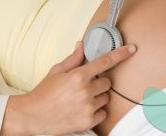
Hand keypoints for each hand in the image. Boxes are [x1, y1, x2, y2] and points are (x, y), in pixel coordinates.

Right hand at [1, 42, 135, 135]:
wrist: (34, 116)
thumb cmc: (44, 93)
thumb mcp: (56, 71)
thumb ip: (73, 59)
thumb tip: (82, 45)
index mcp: (78, 76)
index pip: (105, 61)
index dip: (121, 54)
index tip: (131, 49)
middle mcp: (85, 91)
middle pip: (107, 82)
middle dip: (98, 82)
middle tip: (84, 85)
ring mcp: (88, 107)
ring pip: (105, 97)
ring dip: (97, 96)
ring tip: (80, 98)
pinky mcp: (89, 121)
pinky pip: (103, 112)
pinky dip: (96, 110)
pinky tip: (81, 108)